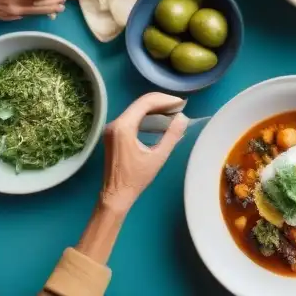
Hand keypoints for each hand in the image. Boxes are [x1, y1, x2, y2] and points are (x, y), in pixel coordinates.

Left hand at [100, 93, 187, 214]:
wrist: (115, 195)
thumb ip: (172, 135)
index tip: (182, 104)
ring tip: (173, 112)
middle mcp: (115, 123)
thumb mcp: (158, 157)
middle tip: (180, 107)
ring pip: (136, 109)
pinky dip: (146, 116)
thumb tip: (183, 117)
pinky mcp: (113, 133)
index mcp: (123, 127)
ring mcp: (112, 128)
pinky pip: (132, 117)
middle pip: (140, 104)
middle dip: (161, 102)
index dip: (165, 100)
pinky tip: (159, 120)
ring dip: (154, 108)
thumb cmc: (136, 178)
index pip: (145, 103)